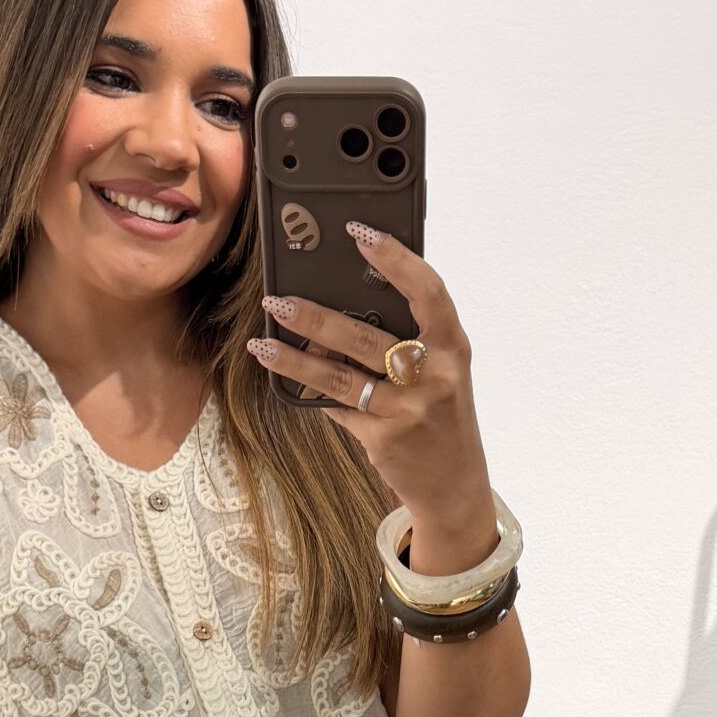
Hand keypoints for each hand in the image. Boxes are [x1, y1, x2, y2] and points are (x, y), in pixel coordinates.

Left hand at [245, 222, 495, 540]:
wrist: (454, 484)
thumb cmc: (442, 416)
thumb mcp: (441, 371)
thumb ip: (407, 339)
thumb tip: (342, 310)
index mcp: (452, 347)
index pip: (427, 290)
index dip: (394, 258)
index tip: (359, 232)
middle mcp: (434, 375)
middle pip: (367, 336)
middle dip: (316, 318)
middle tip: (278, 300)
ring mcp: (408, 409)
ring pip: (340, 377)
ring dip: (295, 359)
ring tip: (262, 343)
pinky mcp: (384, 438)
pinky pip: (339, 407)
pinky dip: (313, 394)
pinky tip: (289, 380)